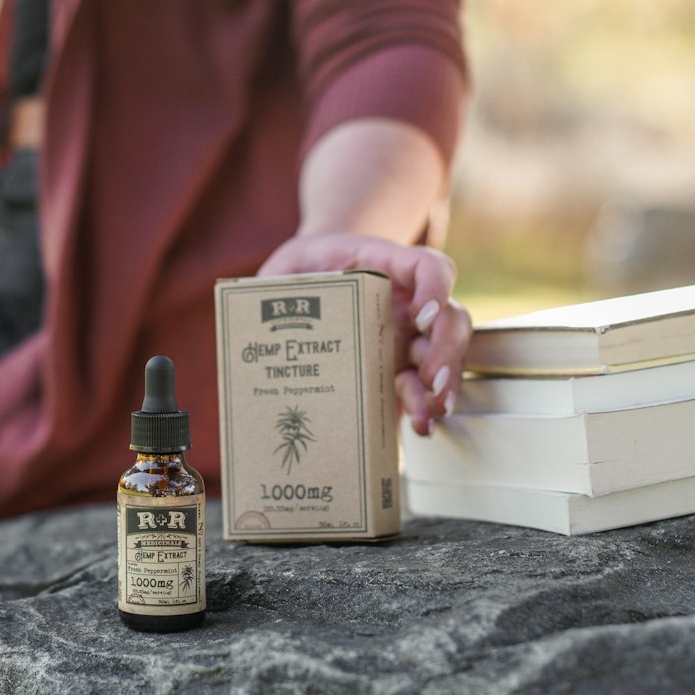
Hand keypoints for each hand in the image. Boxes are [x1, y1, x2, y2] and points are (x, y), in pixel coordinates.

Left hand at [258, 232, 471, 436]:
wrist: (308, 285)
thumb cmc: (302, 273)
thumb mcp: (288, 267)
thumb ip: (274, 284)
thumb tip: (243, 312)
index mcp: (389, 269)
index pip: (429, 268)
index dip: (435, 287)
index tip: (421, 311)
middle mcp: (409, 305)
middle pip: (450, 319)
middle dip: (445, 350)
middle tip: (430, 377)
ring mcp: (407, 339)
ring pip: (445, 356)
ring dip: (445, 384)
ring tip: (431, 410)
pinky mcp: (396, 371)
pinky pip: (421, 388)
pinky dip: (423, 408)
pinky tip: (418, 426)